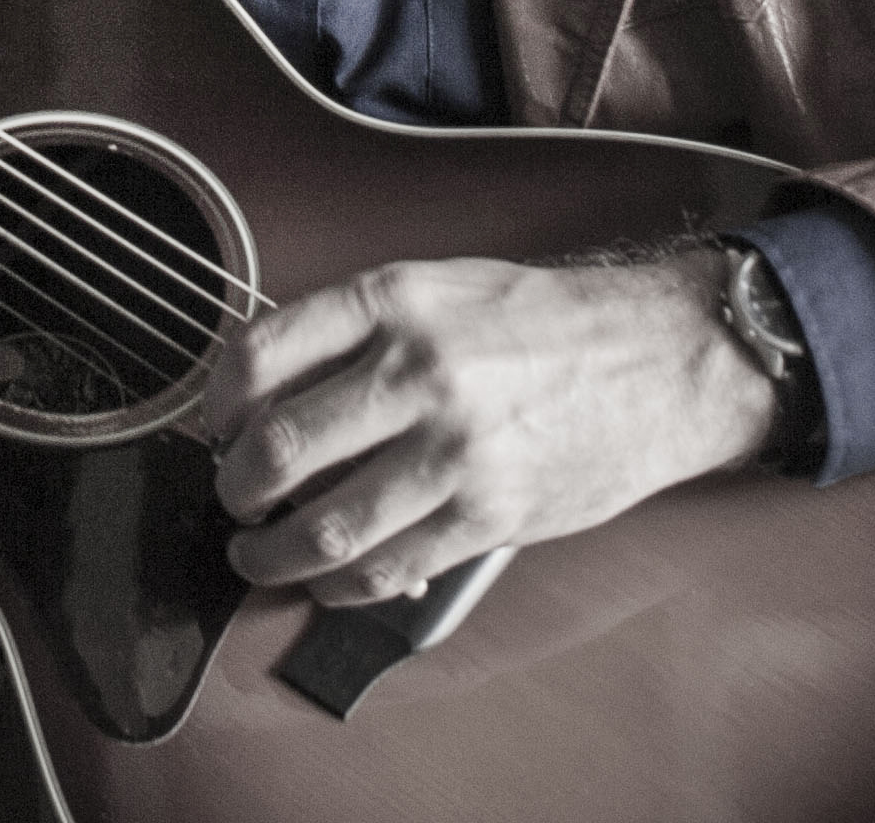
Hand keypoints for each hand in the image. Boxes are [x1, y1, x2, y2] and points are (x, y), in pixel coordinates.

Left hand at [190, 247, 783, 607]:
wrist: (658, 359)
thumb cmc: (541, 324)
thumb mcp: (438, 289)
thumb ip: (354, 333)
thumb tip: (269, 400)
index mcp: (395, 301)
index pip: (261, 354)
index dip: (216, 404)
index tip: (216, 427)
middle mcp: (419, 372)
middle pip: (279, 449)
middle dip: (235, 488)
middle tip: (233, 497)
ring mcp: (456, 451)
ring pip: (325, 528)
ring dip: (272, 553)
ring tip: (258, 553)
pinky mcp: (490, 516)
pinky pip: (388, 569)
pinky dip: (342, 585)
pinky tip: (330, 578)